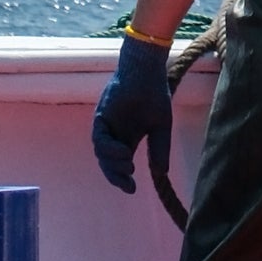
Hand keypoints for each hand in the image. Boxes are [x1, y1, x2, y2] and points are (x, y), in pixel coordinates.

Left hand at [92, 33, 173, 194]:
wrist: (147, 71)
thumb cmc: (155, 93)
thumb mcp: (161, 126)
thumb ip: (159, 148)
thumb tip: (162, 173)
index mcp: (128, 137)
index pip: (120, 163)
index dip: (123, 178)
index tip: (133, 189)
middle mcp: (114, 134)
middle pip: (108, 162)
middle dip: (116, 177)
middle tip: (129, 184)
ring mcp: (106, 126)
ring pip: (102, 153)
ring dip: (113, 164)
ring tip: (129, 166)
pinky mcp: (100, 117)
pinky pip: (99, 139)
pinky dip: (109, 150)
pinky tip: (123, 152)